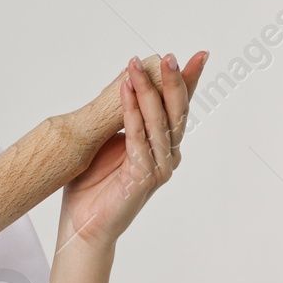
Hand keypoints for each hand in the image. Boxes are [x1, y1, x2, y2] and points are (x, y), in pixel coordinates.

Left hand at [58, 52, 206, 250]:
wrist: (82, 226)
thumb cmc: (93, 186)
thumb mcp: (106, 141)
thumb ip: (123, 118)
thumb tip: (126, 82)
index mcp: (162, 146)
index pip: (177, 108)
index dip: (188, 82)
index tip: (200, 56)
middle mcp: (166, 156)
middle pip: (175, 112)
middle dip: (173, 81)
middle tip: (167, 56)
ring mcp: (158, 168)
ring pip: (158, 122)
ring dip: (147, 92)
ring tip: (136, 67)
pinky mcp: (143, 178)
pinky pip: (138, 138)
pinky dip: (132, 113)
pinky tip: (126, 92)